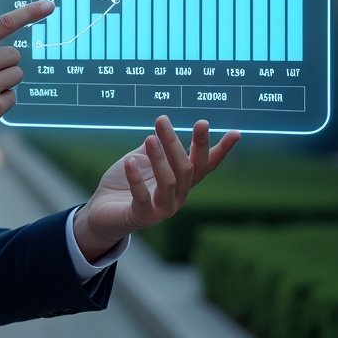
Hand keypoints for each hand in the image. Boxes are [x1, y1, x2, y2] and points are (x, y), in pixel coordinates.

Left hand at [72, 116, 239, 261]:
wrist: (101, 213)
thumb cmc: (122, 184)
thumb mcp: (140, 159)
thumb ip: (154, 147)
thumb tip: (164, 127)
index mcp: (180, 180)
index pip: (206, 164)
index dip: (221, 150)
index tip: (236, 133)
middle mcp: (178, 195)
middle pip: (187, 168)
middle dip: (178, 143)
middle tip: (164, 120)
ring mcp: (162, 208)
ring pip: (169, 182)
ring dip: (159, 159)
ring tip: (149, 138)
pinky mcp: (142, 217)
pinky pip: (143, 198)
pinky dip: (137, 180)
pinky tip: (129, 162)